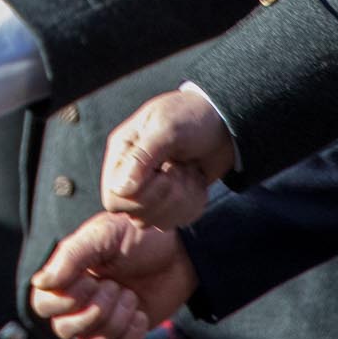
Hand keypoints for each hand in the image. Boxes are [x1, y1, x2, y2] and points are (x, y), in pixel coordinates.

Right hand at [30, 211, 197, 338]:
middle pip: (64, 329)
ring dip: (114, 322)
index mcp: (66, 276)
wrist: (178, 253)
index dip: (66, 299)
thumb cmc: (136, 237)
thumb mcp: (101, 236)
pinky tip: (139, 312)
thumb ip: (70, 257)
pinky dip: (130, 335)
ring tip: (130, 296)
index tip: (92, 278)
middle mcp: (77, 302)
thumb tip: (40, 282)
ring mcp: (100, 320)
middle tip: (116, 286)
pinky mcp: (123, 334)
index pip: (43, 304)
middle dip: (94, 311)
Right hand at [102, 90, 235, 227]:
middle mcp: (131, 175)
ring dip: (184, 199)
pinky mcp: (171, 200)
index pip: (114, 198)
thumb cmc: (191, 117)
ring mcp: (151, 190)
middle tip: (182, 168)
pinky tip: (197, 182)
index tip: (163, 175)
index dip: (140, 197)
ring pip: (159, 221)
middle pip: (137, 214)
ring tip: (191, 172)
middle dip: (169, 196)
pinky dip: (194, 205)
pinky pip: (177, 221)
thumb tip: (120, 190)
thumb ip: (141, 157)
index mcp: (121, 154)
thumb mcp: (166, 129)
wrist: (223, 123)